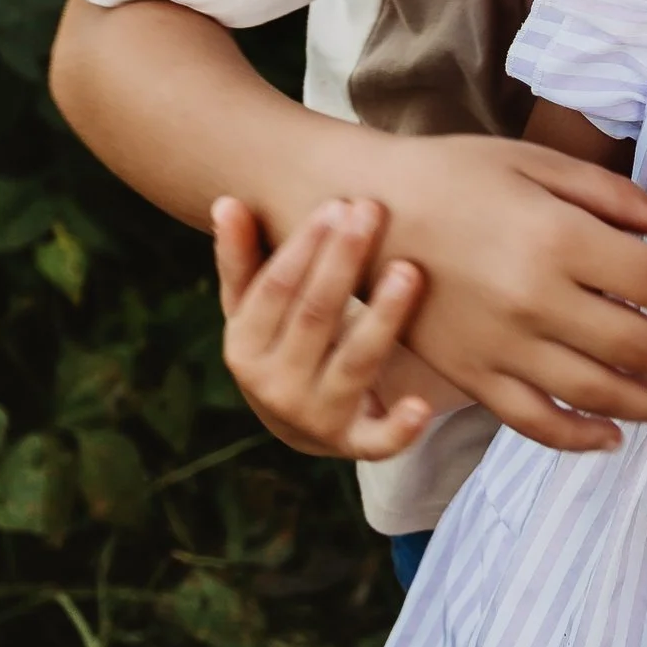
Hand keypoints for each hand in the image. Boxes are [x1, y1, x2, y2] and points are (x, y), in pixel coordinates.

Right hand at [214, 194, 451, 462]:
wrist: (298, 423)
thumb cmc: (277, 342)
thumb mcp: (250, 307)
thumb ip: (241, 259)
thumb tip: (226, 201)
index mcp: (243, 349)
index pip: (275, 291)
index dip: (304, 248)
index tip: (336, 206)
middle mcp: (275, 387)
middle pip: (315, 318)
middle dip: (344, 264)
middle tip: (372, 212)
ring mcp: (316, 419)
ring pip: (354, 363)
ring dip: (381, 319)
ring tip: (409, 271)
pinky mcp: (355, 444)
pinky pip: (377, 442)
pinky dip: (398, 429)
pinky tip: (420, 407)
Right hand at [381, 132, 646, 452]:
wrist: (360, 209)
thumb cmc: (451, 173)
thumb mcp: (533, 160)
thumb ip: (609, 194)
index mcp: (559, 238)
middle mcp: (537, 300)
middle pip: (642, 348)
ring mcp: (503, 345)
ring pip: (599, 394)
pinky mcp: (472, 374)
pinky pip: (536, 420)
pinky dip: (580, 437)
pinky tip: (614, 437)